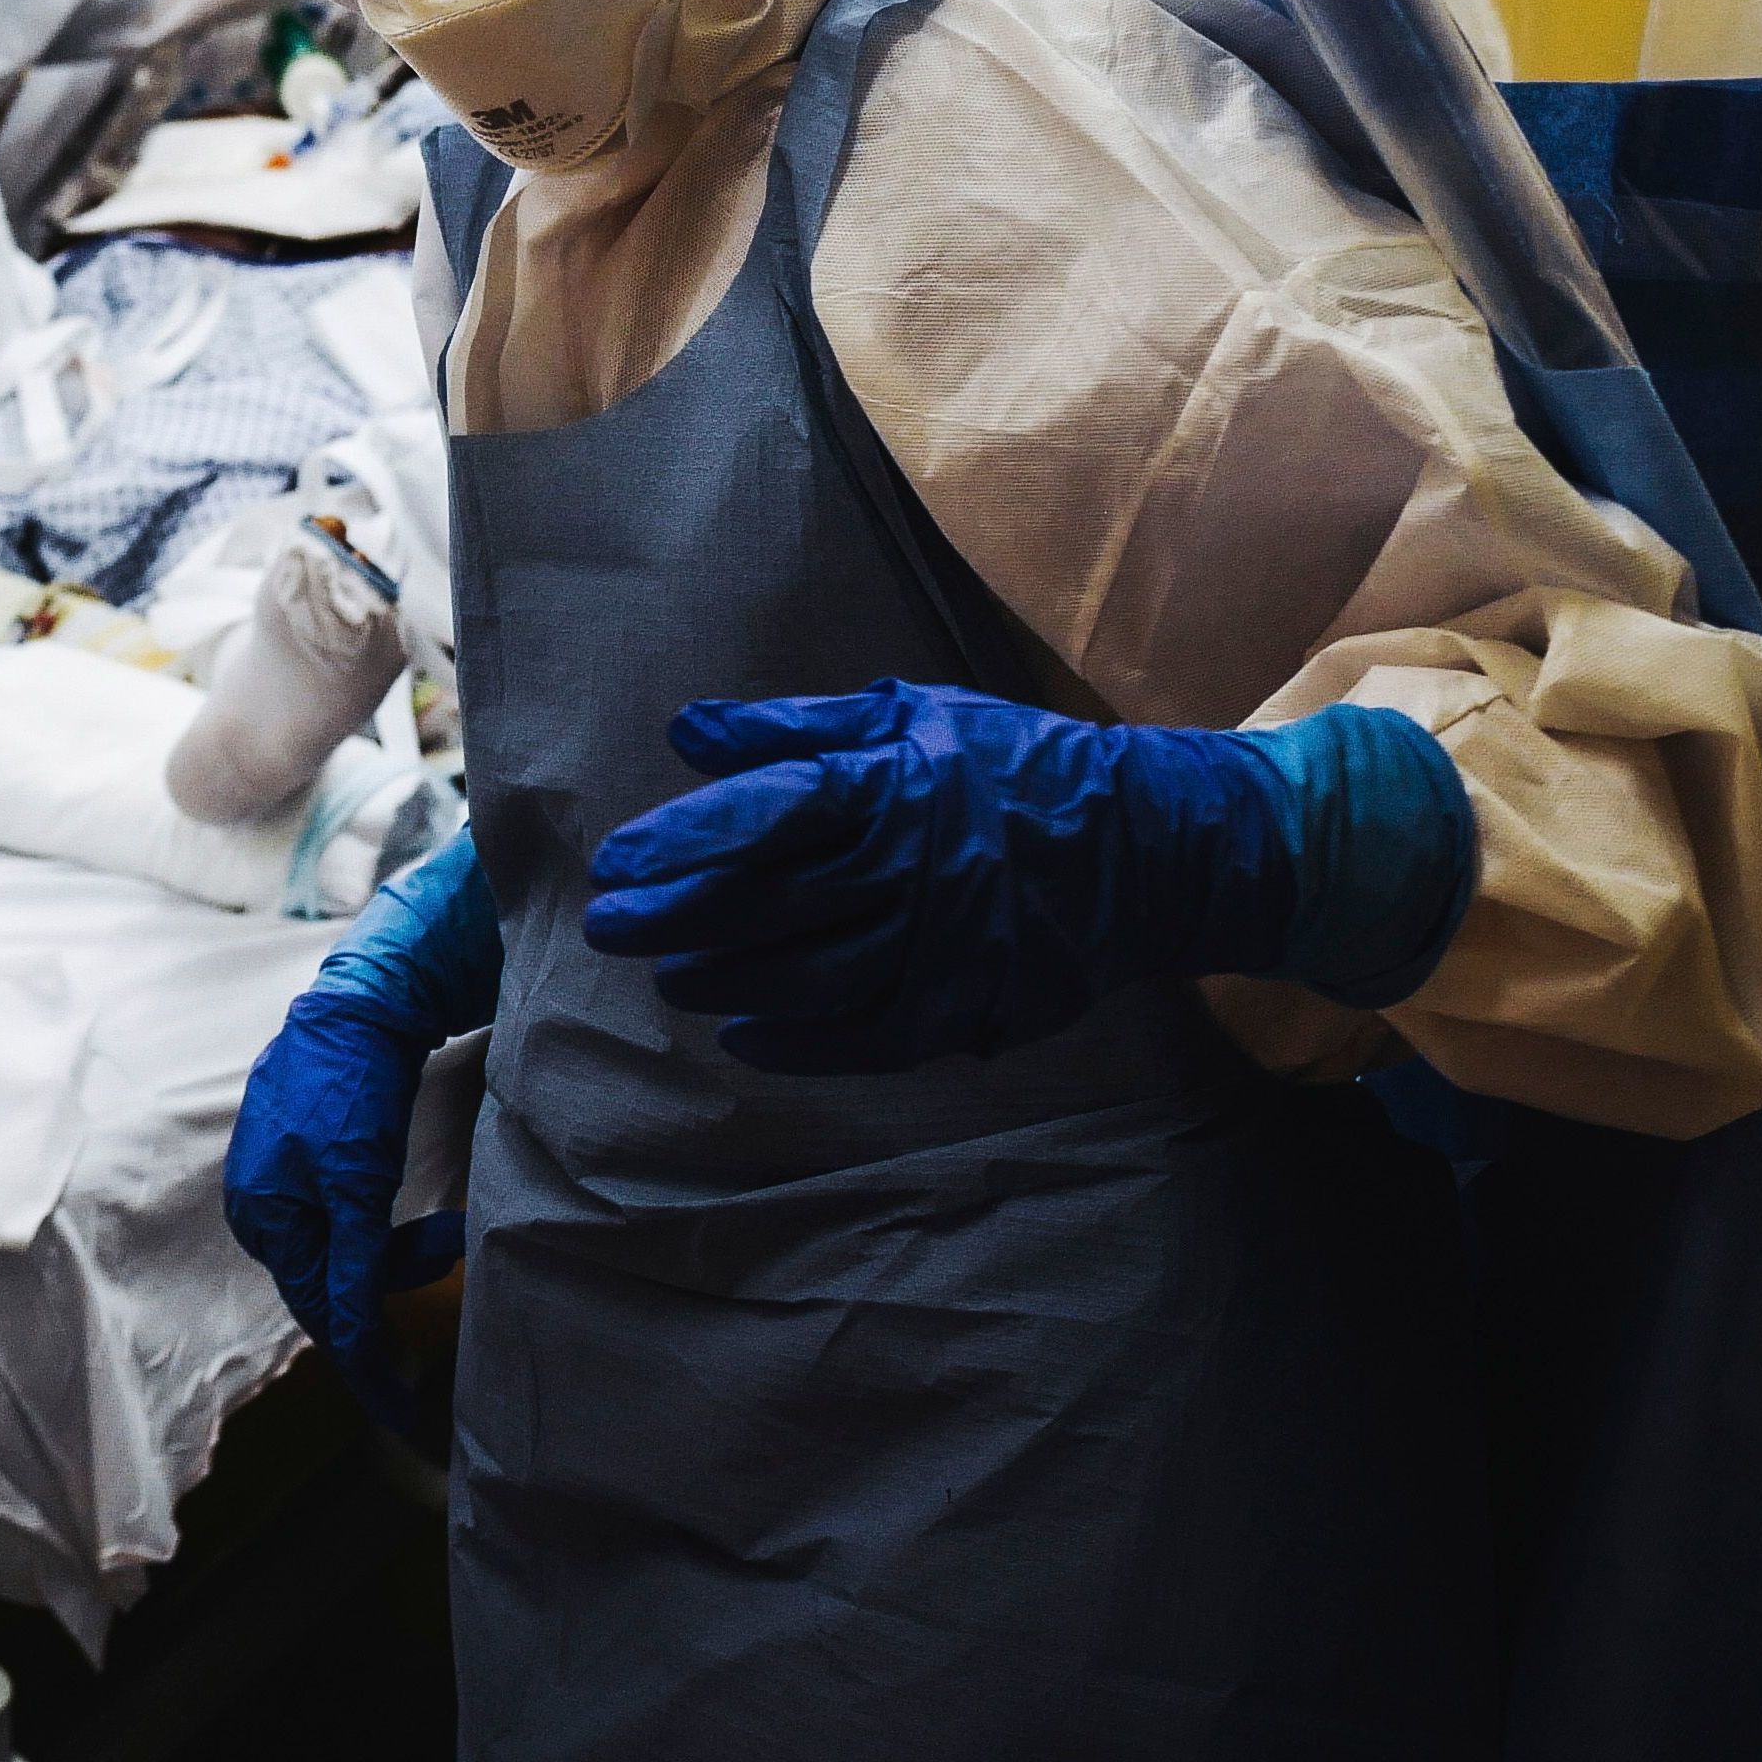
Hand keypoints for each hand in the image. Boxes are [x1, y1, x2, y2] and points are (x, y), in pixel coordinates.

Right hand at [225, 996, 462, 1429]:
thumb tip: (348, 1338)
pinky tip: (408, 1209)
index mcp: (263, 1218)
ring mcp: (279, 1182)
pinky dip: (382, 1225)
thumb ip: (353, 1264)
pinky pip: (344, 1218)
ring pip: (346, 1249)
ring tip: (445, 1219)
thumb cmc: (349, 1090)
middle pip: (335, 1281)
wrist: (355, 1004)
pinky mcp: (305, 1159)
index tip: (410, 1420)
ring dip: (397, 1247)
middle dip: (395, 1275)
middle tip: (453, 1241)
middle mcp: (262, 1207)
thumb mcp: (356, 1185)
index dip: (369, 1369)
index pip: (321, 1313)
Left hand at [579, 683, 1333, 1075]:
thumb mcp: (911, 716)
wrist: (1151, 845)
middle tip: (609, 927)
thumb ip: (794, 728)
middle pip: (774, 902)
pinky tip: (742, 1036)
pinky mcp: (972, 1003)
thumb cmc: (1010, 766)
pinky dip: (799, 1045)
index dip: (685, 836)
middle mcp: (914, 866)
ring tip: (670, 979)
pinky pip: (869, 1038)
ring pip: (812, 976)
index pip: (770, 809)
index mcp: (894, 782)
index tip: (616, 859)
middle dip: (678, 918)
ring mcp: (945, 945)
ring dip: (727, 981)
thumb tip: (686, 731)